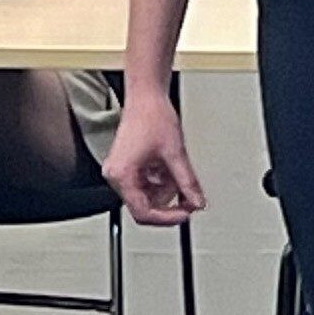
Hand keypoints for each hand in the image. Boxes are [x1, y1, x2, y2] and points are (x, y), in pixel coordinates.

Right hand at [105, 91, 206, 224]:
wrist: (146, 96)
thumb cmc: (152, 116)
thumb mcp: (175, 153)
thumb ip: (188, 182)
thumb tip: (197, 201)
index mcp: (122, 175)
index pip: (143, 212)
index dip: (167, 218)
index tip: (185, 214)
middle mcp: (116, 175)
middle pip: (145, 206)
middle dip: (169, 199)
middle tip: (189, 194)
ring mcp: (121, 171)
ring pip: (147, 195)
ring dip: (166, 188)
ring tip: (176, 169)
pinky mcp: (127, 166)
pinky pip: (146, 183)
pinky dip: (160, 179)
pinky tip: (167, 166)